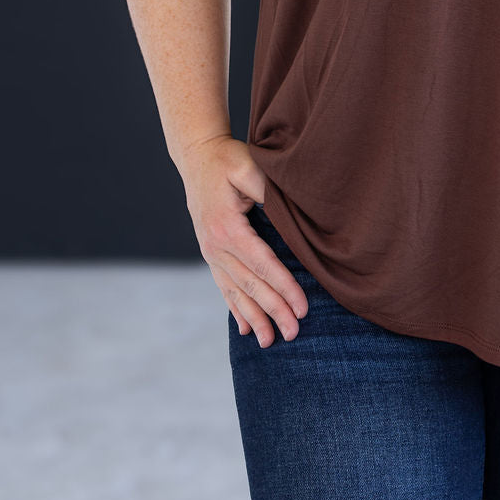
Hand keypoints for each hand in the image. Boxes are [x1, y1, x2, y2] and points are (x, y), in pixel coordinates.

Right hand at [180, 135, 308, 347]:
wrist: (197, 157)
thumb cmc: (226, 158)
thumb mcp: (247, 166)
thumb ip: (266, 189)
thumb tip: (287, 208)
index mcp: (227, 227)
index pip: (262, 264)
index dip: (284, 287)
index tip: (302, 308)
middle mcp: (215, 245)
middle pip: (250, 285)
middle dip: (273, 311)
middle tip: (294, 333)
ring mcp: (210, 252)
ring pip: (235, 291)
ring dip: (254, 318)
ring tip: (270, 342)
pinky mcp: (211, 253)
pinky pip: (223, 286)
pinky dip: (235, 308)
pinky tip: (244, 328)